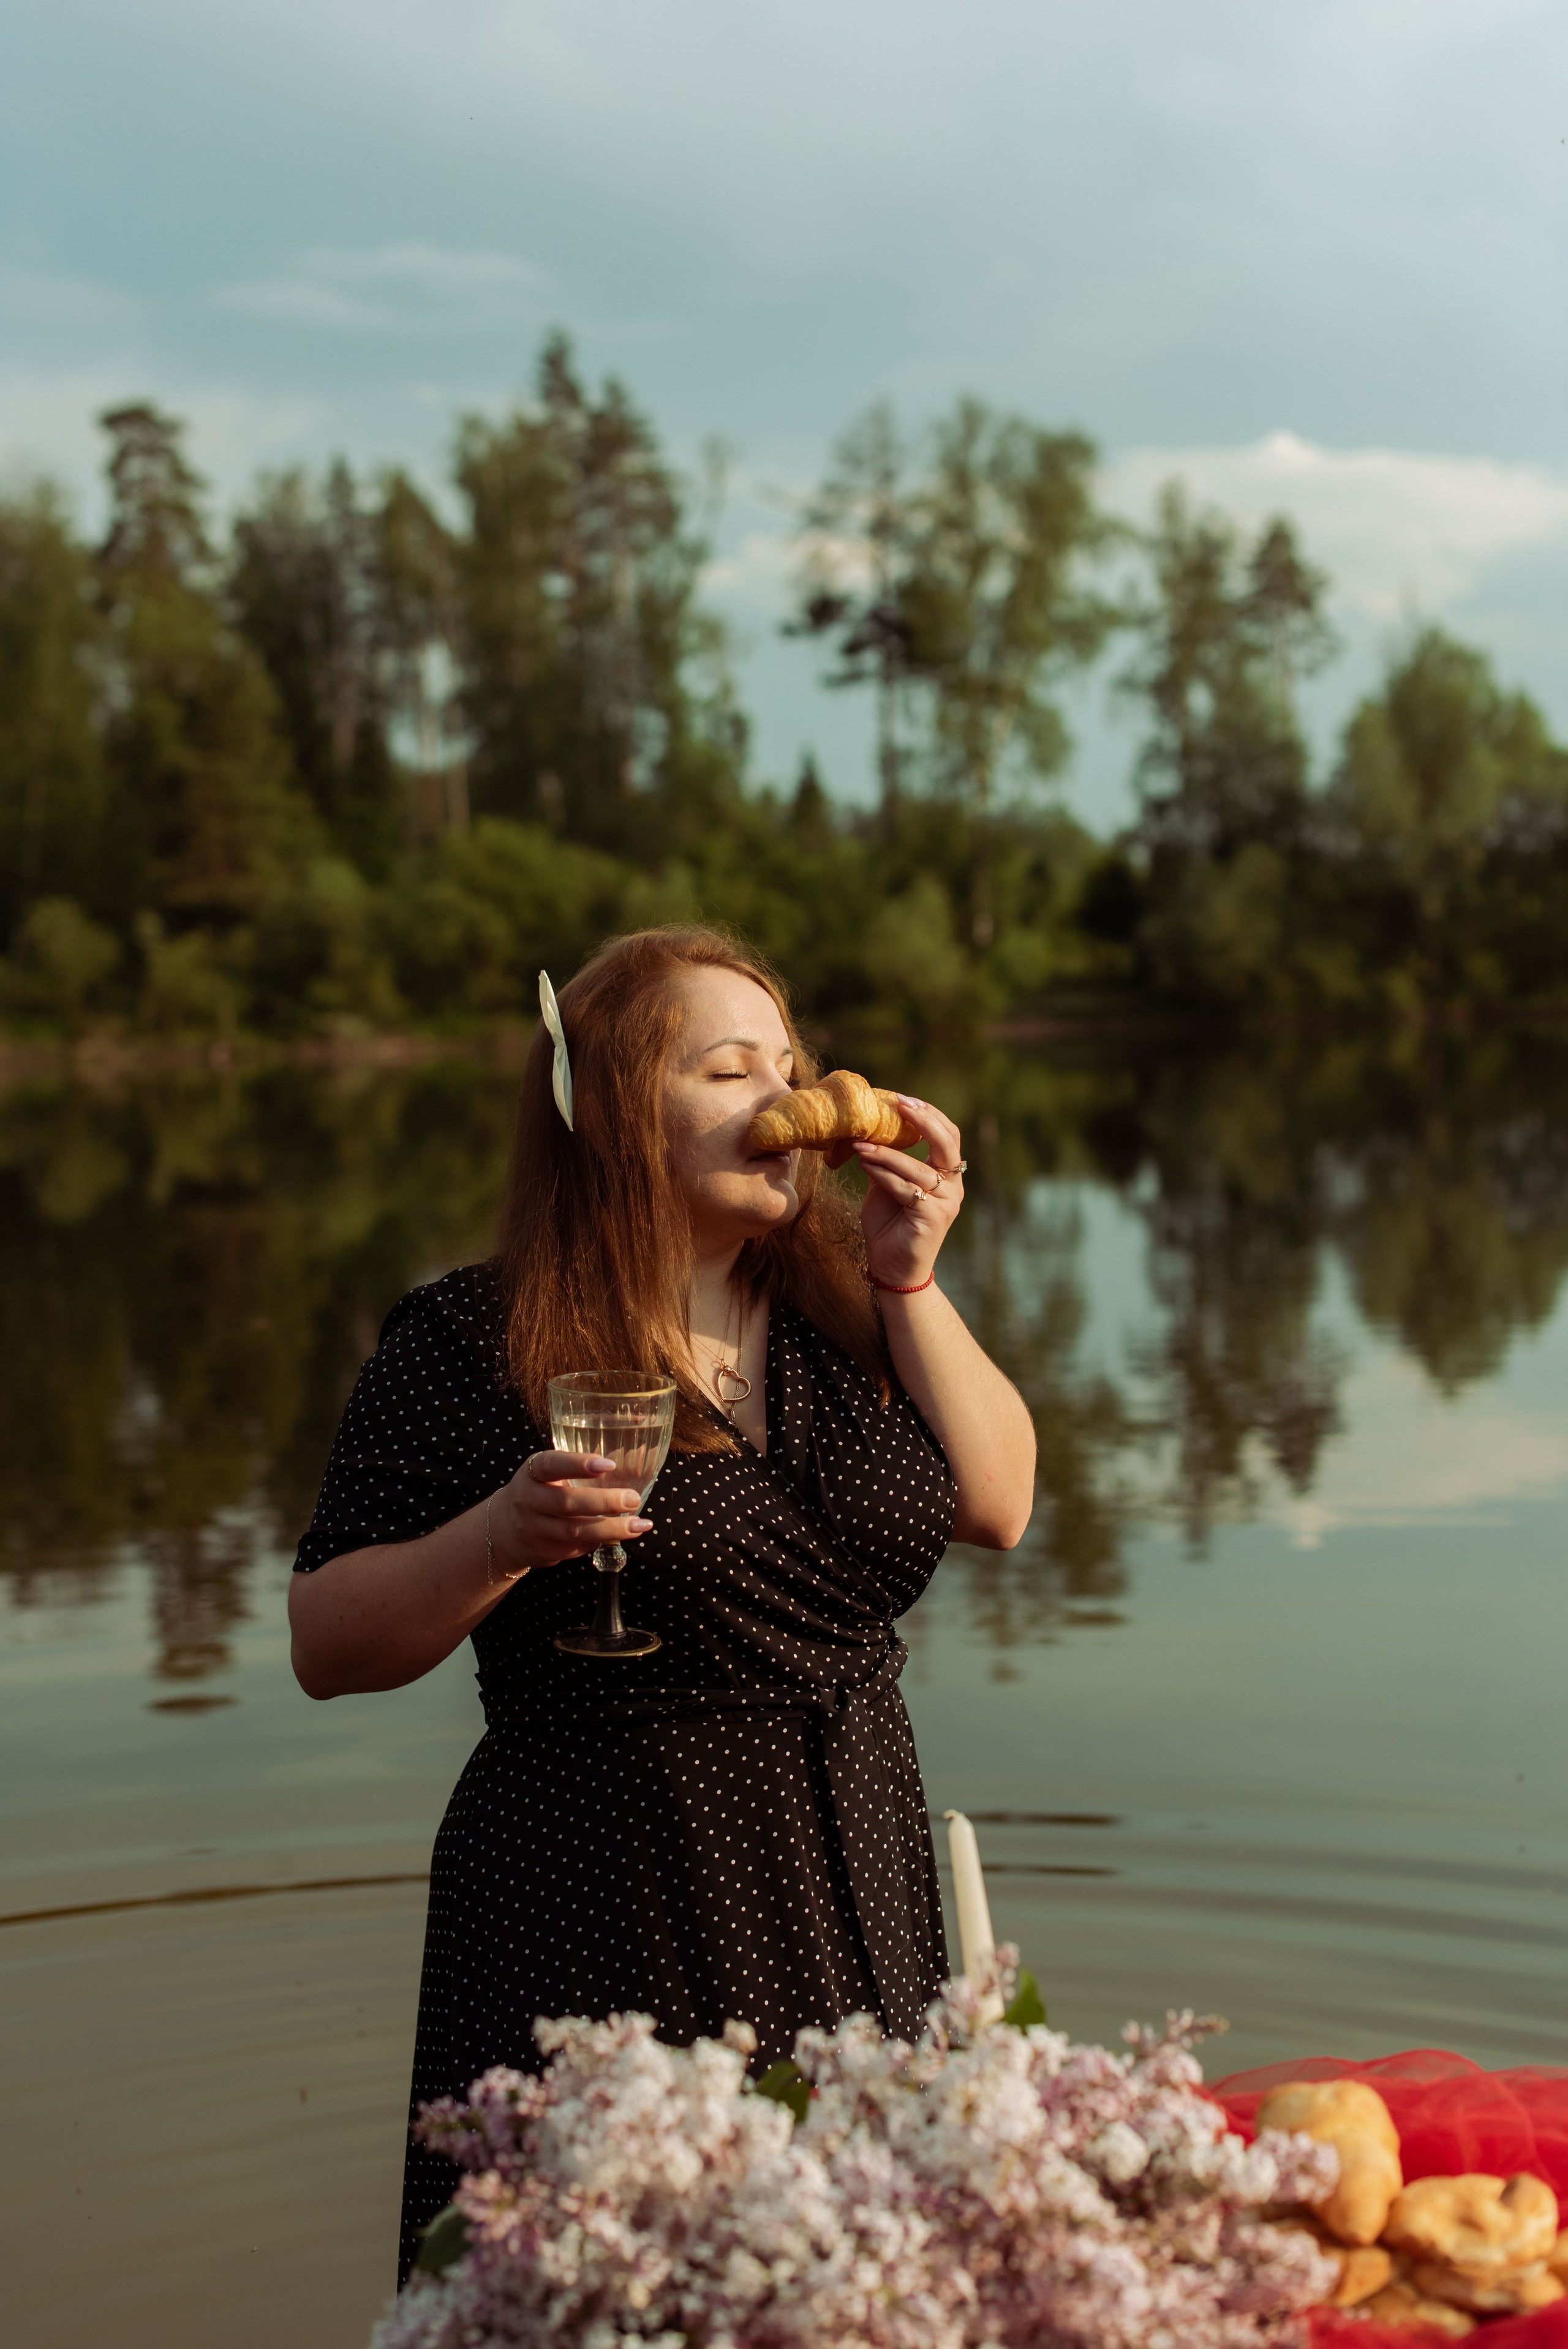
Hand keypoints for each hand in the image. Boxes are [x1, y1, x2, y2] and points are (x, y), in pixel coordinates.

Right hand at [490, 1452, 652, 1575]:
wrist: (504, 1529)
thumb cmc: (539, 1491)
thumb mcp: (545, 1473)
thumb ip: (573, 1469)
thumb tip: (622, 1469)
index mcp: (532, 1473)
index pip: (551, 1465)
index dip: (578, 1464)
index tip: (609, 1464)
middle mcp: (528, 1500)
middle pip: (567, 1503)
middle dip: (605, 1502)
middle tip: (634, 1499)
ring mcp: (533, 1529)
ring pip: (575, 1531)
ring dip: (611, 1529)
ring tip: (639, 1524)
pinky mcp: (543, 1551)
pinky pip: (576, 1547)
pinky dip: (599, 1541)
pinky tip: (617, 1535)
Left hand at [852, 1093, 965, 1289]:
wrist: (893, 1269)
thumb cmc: (890, 1225)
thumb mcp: (888, 1185)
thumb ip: (888, 1161)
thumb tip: (869, 1130)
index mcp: (947, 1175)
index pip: (948, 1135)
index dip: (929, 1115)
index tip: (902, 1099)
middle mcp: (953, 1187)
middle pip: (948, 1143)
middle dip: (924, 1120)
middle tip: (897, 1104)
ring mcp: (946, 1203)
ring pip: (917, 1167)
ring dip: (885, 1152)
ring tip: (859, 1142)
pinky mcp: (932, 1217)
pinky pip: (905, 1188)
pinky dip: (882, 1174)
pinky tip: (864, 1164)